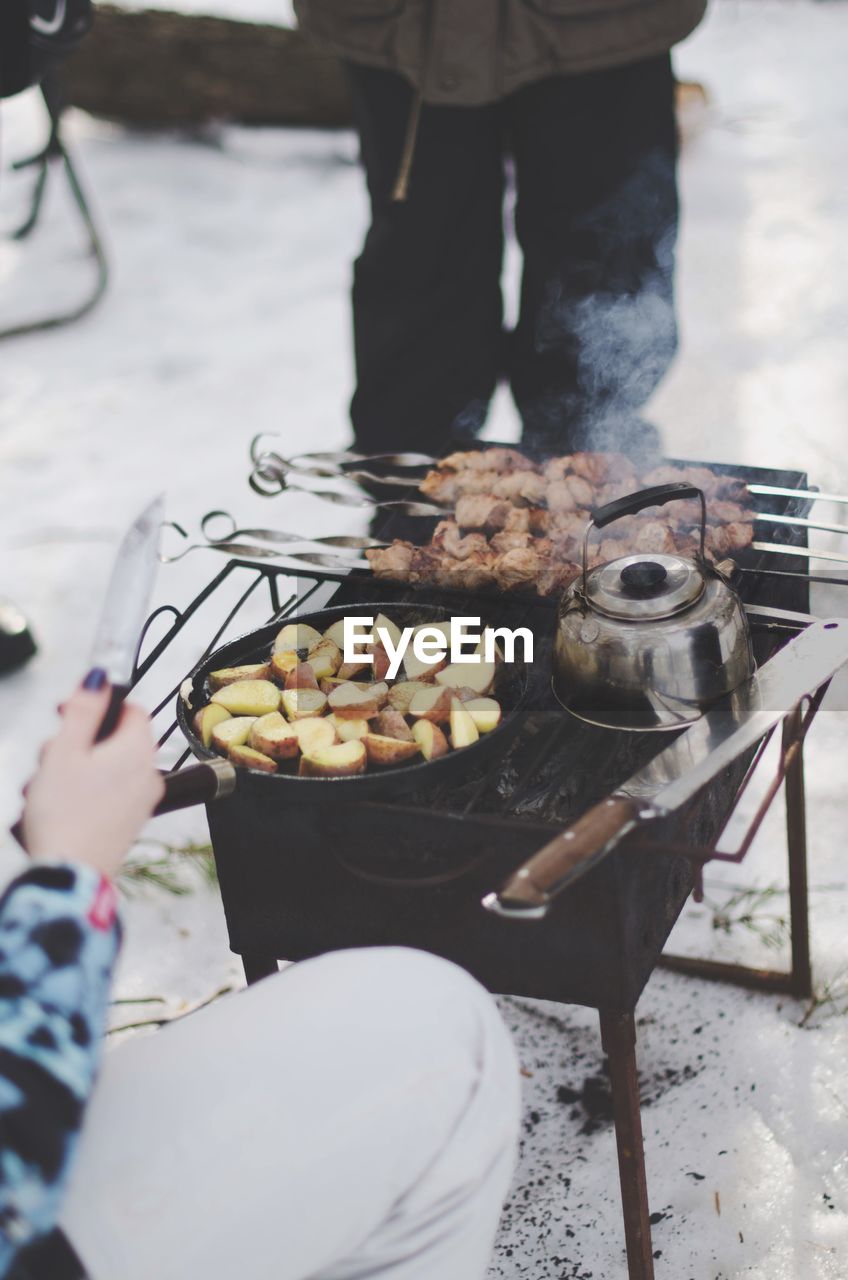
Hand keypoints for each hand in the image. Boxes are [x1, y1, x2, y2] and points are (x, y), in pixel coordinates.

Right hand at [21, 684, 164, 879]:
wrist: (69, 876)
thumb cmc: (64, 815)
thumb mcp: (64, 750)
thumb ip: (83, 710)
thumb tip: (100, 677)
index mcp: (138, 750)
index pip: (131, 709)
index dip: (99, 705)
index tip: (68, 713)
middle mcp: (148, 774)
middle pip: (114, 739)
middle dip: (77, 742)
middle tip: (50, 756)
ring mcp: (140, 802)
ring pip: (105, 768)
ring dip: (73, 770)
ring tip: (45, 788)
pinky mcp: (126, 825)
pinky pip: (104, 795)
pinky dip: (80, 794)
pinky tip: (53, 809)